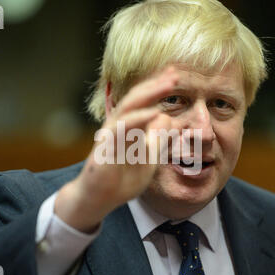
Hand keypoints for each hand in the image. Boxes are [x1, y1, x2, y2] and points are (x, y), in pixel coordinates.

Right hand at [55, 67, 178, 232]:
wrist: (99, 200)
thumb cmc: (121, 180)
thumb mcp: (149, 160)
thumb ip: (160, 141)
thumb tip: (172, 120)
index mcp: (129, 128)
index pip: (144, 103)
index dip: (158, 89)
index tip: (176, 77)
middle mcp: (118, 127)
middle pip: (136, 98)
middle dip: (156, 84)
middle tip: (175, 73)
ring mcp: (110, 135)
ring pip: (128, 107)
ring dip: (149, 93)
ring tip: (168, 84)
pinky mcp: (104, 148)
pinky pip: (120, 129)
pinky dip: (138, 118)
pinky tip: (154, 113)